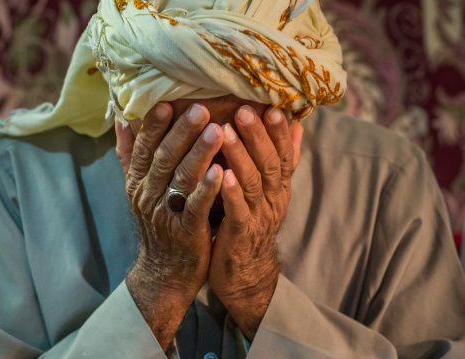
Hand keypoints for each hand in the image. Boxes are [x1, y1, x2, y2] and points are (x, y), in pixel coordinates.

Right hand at [115, 102, 223, 349]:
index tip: (168, 101)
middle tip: (202, 109)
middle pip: (164, 158)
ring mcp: (165, 213)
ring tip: (218, 131)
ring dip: (199, 154)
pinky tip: (220, 171)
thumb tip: (121, 118)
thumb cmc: (158, 223)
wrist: (164, 271)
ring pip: (181, 178)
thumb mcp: (138, 189)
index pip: (144, 147)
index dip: (154, 124)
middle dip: (182, 132)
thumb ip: (130, 155)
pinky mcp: (185, 231)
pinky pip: (196, 206)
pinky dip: (207, 188)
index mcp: (138, 181)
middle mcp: (148, 194)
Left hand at [208, 105, 302, 339]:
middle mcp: (273, 199)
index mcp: (279, 187)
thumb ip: (281, 162)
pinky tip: (222, 175)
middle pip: (269, 164)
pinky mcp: (240, 234)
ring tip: (226, 132)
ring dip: (240, 156)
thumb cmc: (253, 223)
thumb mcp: (271, 192)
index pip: (283, 154)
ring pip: (252, 182)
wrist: (246, 271)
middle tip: (244, 110)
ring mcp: (258, 216)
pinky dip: (231, 193)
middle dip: (258, 136)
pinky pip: (237, 211)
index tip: (272, 106)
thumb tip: (298, 128)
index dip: (279, 131)